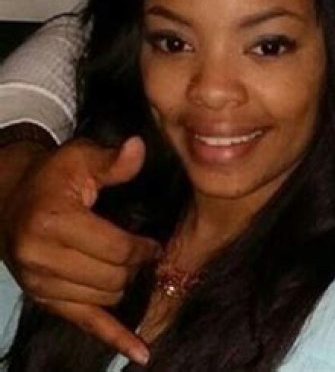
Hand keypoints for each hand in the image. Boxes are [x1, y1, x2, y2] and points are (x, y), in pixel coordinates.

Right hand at [0, 136, 160, 364]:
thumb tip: (139, 149)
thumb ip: (113, 161)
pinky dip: (115, 339)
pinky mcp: (43, 300)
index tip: (154, 245)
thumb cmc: (53, 177)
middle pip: (113, 278)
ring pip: (105, 299)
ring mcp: (39, 284)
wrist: (9, 200)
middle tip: (143, 253)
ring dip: (123, 285)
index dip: (143, 249)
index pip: (115, 249)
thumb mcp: (80, 159)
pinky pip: (85, 324)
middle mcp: (40, 258)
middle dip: (134, 267)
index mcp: (52, 223)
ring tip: (126, 267)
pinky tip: (140, 353)